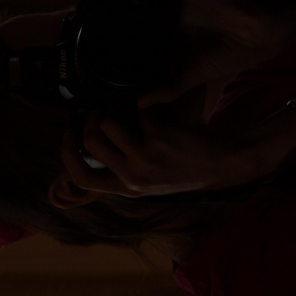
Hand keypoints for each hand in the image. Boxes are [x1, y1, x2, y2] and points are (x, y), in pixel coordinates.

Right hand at [61, 93, 262, 196]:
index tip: (68, 135)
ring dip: (115, 108)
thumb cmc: (187, 167)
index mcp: (129, 189)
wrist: (227, 162)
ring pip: (108, 121)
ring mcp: (146, 156)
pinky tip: (166, 112)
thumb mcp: (152, 180)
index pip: (82, 180)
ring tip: (132, 109)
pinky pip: (138, 110)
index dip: (68, 156)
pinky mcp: (160, 135)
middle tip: (100, 110)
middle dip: (90, 119)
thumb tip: (88, 142)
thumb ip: (123, 168)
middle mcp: (134, 177)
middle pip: (90, 141)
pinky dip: (148, 106)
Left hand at [118, 0, 295, 106]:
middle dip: (116, 3)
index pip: (126, 22)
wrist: (250, 35)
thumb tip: (137, 107)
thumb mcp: (185, 79)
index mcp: (158, 33)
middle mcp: (161, 12)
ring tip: (127, 1)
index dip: (113, 25)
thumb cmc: (221, 57)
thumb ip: (163, 92)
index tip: (106, 36)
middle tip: (115, 16)